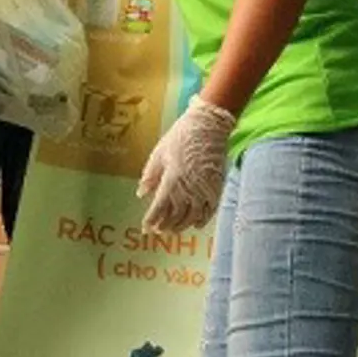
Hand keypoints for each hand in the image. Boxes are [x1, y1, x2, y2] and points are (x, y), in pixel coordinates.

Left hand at [138, 97, 236, 233]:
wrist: (208, 126)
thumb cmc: (180, 137)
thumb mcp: (159, 154)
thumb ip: (150, 176)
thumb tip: (141, 194)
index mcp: (172, 179)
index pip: (159, 208)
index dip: (151, 220)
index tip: (146, 228)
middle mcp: (189, 188)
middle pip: (175, 216)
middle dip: (165, 225)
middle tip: (158, 230)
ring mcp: (204, 189)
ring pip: (192, 217)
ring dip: (181, 226)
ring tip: (172, 230)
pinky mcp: (216, 187)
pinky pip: (209, 210)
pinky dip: (201, 220)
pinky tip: (195, 224)